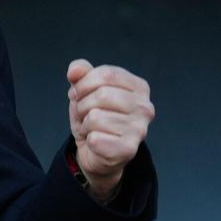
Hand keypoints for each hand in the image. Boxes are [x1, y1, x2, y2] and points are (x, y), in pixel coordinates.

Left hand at [66, 58, 154, 201]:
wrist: (95, 150)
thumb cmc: (94, 115)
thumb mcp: (85, 90)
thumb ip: (81, 73)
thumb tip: (75, 70)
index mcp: (139, 87)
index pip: (106, 74)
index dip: (83, 83)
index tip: (80, 93)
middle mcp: (145, 108)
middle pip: (102, 94)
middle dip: (83, 104)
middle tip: (85, 113)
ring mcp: (139, 130)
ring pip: (96, 117)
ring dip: (85, 123)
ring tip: (92, 127)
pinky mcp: (128, 149)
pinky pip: (95, 138)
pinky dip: (89, 139)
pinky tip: (96, 141)